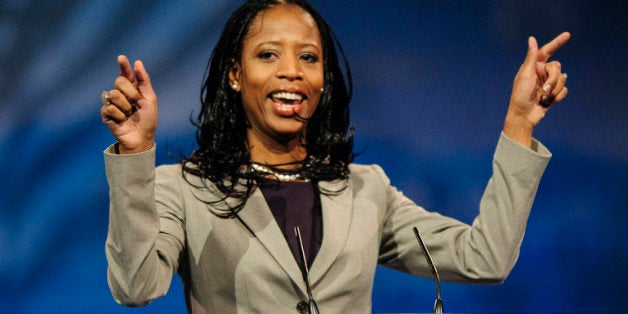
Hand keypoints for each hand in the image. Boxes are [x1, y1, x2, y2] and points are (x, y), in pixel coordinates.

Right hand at [100, 55, 157, 153]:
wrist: (142, 137)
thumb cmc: (147, 119)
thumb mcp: (150, 99)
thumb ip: (144, 81)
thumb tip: (137, 62)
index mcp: (132, 89)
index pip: (125, 73)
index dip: (123, 65)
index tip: (121, 58)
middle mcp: (120, 94)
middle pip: (119, 81)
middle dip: (131, 92)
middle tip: (137, 104)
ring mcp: (112, 103)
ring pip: (114, 94)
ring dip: (126, 106)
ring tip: (130, 114)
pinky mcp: (106, 114)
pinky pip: (110, 108)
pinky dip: (119, 115)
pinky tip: (122, 120)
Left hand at [504, 32, 569, 147]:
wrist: (524, 116)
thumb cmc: (520, 95)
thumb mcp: (525, 75)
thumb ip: (531, 57)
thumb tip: (532, 39)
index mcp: (533, 67)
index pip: (546, 51)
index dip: (556, 43)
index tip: (567, 35)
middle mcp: (541, 73)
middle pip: (557, 67)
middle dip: (553, 79)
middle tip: (544, 89)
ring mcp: (548, 83)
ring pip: (563, 79)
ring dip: (555, 89)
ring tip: (544, 97)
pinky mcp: (554, 93)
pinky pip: (564, 90)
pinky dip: (558, 96)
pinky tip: (548, 102)